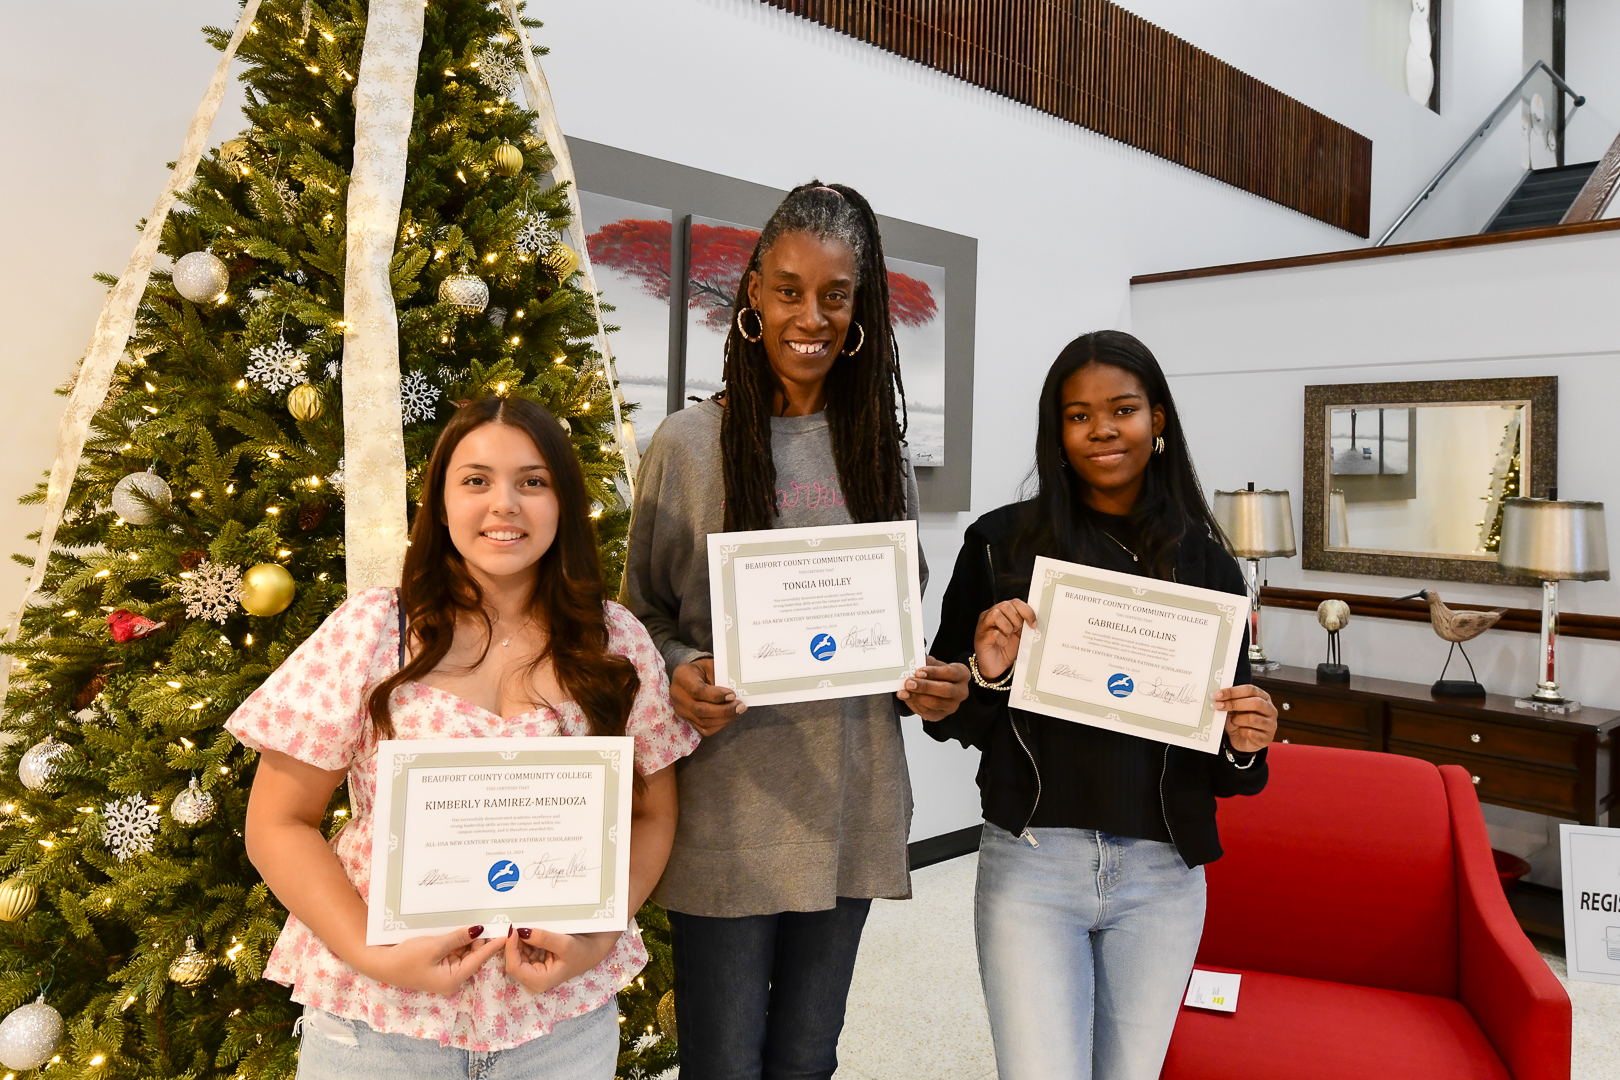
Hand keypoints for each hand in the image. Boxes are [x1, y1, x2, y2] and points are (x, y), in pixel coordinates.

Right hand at [355, 925, 505, 993]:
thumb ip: (459, 938)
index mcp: (453, 979)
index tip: (507, 932)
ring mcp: (445, 973)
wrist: (381, 963)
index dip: (493, 944)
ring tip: (483, 919)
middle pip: (473, 956)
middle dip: (481, 939)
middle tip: (494, 919)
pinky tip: (465, 927)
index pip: (479, 959)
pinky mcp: (438, 966)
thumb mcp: (435, 946)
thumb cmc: (406, 958)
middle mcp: (452, 979)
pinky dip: (459, 941)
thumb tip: (480, 930)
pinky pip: (454, 952)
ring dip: (470, 938)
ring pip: (464, 953)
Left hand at [503, 925, 620, 993]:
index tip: (514, 930)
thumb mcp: (564, 944)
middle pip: (513, 962)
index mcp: (539, 981)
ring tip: (525, 927)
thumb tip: (521, 931)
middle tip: (517, 925)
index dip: (510, 948)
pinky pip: (523, 953)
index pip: (514, 967)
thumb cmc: (581, 951)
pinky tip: (530, 933)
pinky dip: (525, 942)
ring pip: (517, 956)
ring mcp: (533, 974)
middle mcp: (533, 981)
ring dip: (519, 942)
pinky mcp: (535, 966)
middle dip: (514, 944)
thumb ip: (542, 938)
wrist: (593, 950)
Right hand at [671, 658, 744, 736]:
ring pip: (703, 722)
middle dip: (723, 710)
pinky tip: (730, 717)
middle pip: (700, 710)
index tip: (732, 695)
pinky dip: (720, 725)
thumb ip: (721, 677)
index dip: (716, 695)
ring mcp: (681, 710)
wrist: (692, 676)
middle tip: (740, 706)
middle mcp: (677, 695)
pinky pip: (704, 729)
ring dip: (724, 719)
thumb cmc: (704, 669)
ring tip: (738, 710)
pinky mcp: (687, 720)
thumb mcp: (711, 665)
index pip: (697, 690)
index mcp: (682, 676)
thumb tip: (737, 692)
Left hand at [897, 655, 969, 720]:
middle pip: (945, 690)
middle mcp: (961, 691)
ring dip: (917, 698)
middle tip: (909, 683)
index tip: (918, 672)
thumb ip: (926, 663)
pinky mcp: (941, 715)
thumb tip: (914, 663)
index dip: (934, 672)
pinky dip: (915, 705)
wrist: (937, 686)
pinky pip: (928, 712)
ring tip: (903, 692)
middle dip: (925, 687)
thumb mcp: (933, 664)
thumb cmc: (937, 674)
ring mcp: (952, 705)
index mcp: (962, 674)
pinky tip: (907, 698)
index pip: (950, 673)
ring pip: (935, 704)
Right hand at [972, 599, 1037, 679]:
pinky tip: (1003, 644)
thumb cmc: (1007, 649)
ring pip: (996, 615)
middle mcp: (991, 615)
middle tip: (1017, 631)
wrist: (997, 666)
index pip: (1015, 602)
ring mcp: (983, 626)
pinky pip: (994, 633)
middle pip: (1005, 605)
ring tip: (1008, 636)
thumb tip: (1035, 619)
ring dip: (1007, 627)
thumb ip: (1025, 624)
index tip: (1033, 623)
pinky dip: (1002, 640)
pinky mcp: (981, 638)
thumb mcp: (1020, 634)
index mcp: (1002, 612)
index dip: (1027, 611)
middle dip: (1016, 619)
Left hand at [1215, 684, 1276, 753]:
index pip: (1250, 690)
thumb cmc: (1239, 722)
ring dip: (1237, 720)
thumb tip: (1217, 698)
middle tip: (1219, 706)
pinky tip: (1240, 731)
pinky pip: (1251, 733)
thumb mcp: (1233, 709)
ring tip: (1233, 721)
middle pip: (1256, 702)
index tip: (1218, 694)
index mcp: (1263, 697)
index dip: (1233, 691)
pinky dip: (1241, 732)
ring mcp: (1271, 725)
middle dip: (1234, 704)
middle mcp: (1270, 710)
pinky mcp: (1267, 738)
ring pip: (1253, 719)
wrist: (1242, 740)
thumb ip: (1229, 702)